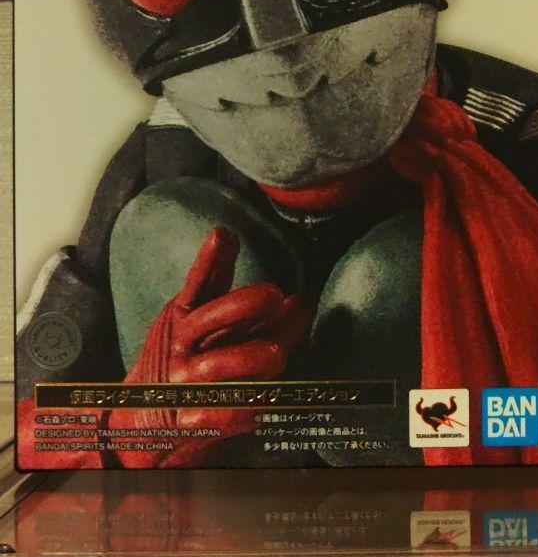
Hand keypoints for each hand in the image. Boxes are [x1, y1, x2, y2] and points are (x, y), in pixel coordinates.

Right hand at [111, 227, 308, 466]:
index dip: (210, 260)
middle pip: (207, 319)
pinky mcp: (185, 421)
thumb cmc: (184, 357)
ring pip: (215, 366)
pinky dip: (236, 413)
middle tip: (276, 295)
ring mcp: (182, 383)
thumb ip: (223, 287)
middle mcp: (181, 346)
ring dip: (248, 359)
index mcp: (184, 317)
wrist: (141, 419)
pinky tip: (258, 409)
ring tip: (278, 356)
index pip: (198, 284)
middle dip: (241, 305)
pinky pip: (212, 417)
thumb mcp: (196, 317)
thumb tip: (247, 251)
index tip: (224, 235)